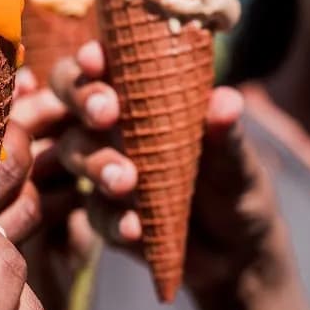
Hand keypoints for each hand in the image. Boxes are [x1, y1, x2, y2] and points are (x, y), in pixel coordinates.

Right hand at [48, 40, 289, 296]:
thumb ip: (225, 134)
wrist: (237, 251)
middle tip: (106, 114)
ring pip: (75, 152)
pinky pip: (94, 212)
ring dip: (97, 163)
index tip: (95, 59)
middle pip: (72, 98)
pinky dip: (112, 219)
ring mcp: (103, 168)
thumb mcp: (236, 160)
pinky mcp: (104, 214)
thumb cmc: (236, 184)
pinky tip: (135, 229)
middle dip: (83, 100)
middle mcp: (114, 126)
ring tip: (126, 182)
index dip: (93, 58)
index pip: (107, 64)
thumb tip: (226, 102)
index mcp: (143, 95)